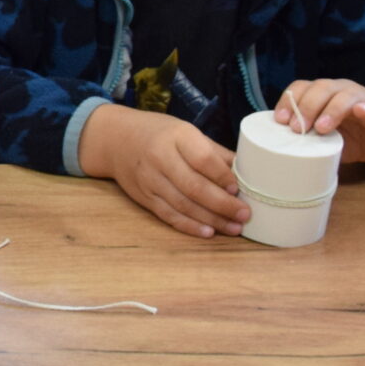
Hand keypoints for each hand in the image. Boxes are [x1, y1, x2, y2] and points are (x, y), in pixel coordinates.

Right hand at [81, 107, 247, 238]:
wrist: (116, 140)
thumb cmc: (160, 134)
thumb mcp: (187, 132)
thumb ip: (215, 153)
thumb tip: (248, 173)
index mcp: (176, 136)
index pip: (202, 159)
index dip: (222, 177)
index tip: (239, 189)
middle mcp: (160, 157)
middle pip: (194, 186)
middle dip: (222, 204)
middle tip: (244, 214)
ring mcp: (150, 179)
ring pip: (183, 204)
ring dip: (211, 219)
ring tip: (234, 228)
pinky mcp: (144, 197)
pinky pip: (168, 215)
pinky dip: (189, 226)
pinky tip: (208, 232)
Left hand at [274, 79, 364, 166]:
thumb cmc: (352, 138)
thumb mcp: (325, 140)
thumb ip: (308, 140)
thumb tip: (279, 154)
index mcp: (324, 95)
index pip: (302, 88)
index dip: (289, 101)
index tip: (280, 121)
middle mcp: (342, 91)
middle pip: (321, 88)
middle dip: (306, 107)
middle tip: (298, 129)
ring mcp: (364, 98)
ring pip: (346, 94)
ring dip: (331, 109)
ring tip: (322, 128)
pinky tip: (360, 112)